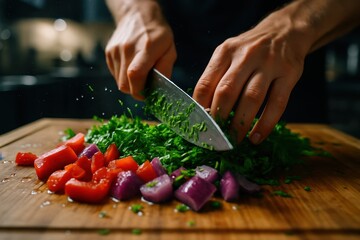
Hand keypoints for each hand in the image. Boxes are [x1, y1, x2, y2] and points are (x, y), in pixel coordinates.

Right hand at [105, 1, 176, 99]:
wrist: (137, 15)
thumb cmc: (157, 34)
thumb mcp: (170, 50)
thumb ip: (165, 70)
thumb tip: (159, 90)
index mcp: (146, 49)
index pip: (135, 75)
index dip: (140, 91)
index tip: (147, 95)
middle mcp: (127, 49)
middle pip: (125, 84)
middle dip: (136, 91)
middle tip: (145, 87)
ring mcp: (115, 51)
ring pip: (119, 82)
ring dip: (130, 84)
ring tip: (140, 75)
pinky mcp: (108, 52)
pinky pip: (115, 74)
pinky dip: (123, 77)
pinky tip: (131, 67)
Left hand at [193, 10, 310, 144]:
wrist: (285, 31)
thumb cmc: (249, 50)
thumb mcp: (228, 54)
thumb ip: (216, 77)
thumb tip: (203, 110)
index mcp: (225, 52)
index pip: (206, 83)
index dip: (200, 107)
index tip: (198, 125)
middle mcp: (246, 55)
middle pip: (227, 91)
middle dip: (218, 118)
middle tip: (215, 138)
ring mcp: (269, 64)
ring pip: (251, 99)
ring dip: (240, 124)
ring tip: (233, 141)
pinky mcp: (289, 74)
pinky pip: (277, 104)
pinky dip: (265, 124)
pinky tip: (255, 138)